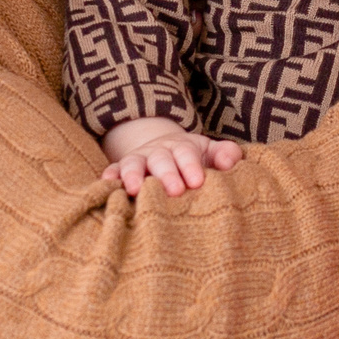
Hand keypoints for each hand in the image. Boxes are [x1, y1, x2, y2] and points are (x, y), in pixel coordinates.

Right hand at [102, 117, 243, 197]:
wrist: (164, 150)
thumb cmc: (193, 160)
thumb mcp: (210, 153)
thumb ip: (225, 155)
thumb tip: (229, 163)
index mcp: (182, 147)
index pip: (186, 153)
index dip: (191, 166)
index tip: (198, 182)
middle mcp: (158, 152)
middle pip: (161, 159)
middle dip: (167, 174)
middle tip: (175, 191)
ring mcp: (138, 160)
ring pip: (133, 164)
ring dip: (132, 175)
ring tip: (133, 189)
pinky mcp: (121, 170)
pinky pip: (113, 171)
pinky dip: (109, 177)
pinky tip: (108, 185)